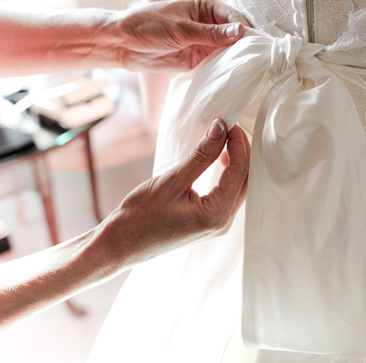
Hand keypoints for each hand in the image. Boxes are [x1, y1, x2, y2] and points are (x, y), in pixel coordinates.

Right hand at [98, 119, 249, 267]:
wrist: (120, 244)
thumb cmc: (139, 216)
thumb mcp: (172, 180)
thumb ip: (201, 155)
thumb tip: (221, 128)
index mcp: (216, 215)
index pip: (240, 172)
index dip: (238, 143)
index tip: (228, 122)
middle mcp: (223, 223)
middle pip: (245, 180)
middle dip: (241, 151)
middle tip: (228, 126)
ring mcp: (217, 224)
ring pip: (239, 187)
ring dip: (236, 161)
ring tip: (224, 138)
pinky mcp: (209, 221)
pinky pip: (228, 194)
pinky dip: (228, 174)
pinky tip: (220, 158)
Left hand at [111, 0, 250, 71]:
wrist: (124, 44)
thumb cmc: (149, 26)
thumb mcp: (182, 29)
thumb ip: (211, 34)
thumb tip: (240, 32)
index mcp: (206, 7)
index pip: (234, 17)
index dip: (245, 29)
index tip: (255, 44)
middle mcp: (209, 24)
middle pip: (235, 35)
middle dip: (244, 46)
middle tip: (257, 61)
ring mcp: (205, 42)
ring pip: (228, 51)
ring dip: (235, 60)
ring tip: (249, 72)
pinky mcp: (199, 59)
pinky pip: (217, 64)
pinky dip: (224, 71)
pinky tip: (233, 78)